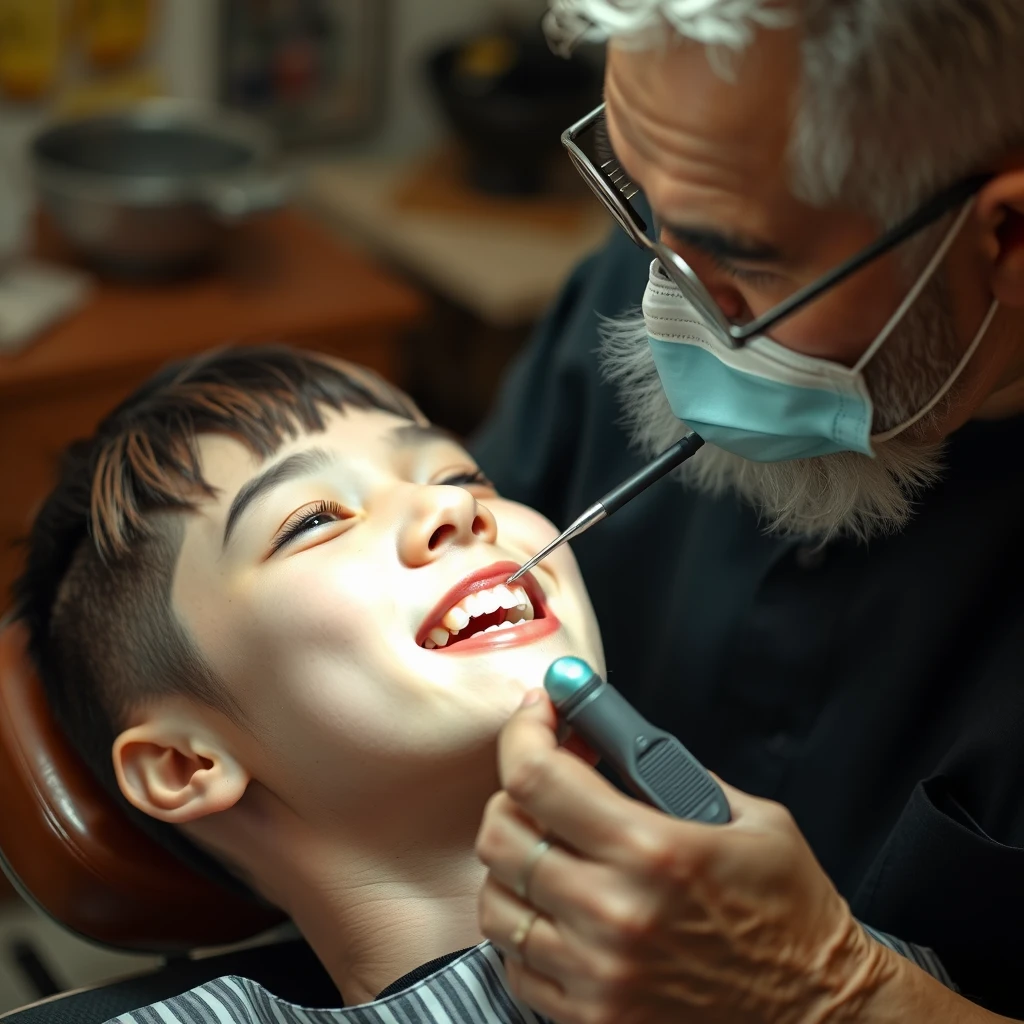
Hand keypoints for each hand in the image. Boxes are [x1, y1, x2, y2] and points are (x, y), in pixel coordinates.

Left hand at [475, 691, 895, 1023]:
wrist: (820, 1013)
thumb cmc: (790, 912)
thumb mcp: (751, 819)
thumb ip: (669, 774)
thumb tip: (605, 731)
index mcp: (654, 851)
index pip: (537, 777)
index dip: (523, 733)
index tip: (537, 715)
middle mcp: (613, 913)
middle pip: (499, 834)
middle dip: (514, 793)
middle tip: (547, 783)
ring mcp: (596, 972)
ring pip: (494, 901)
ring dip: (513, 862)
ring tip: (551, 847)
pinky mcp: (592, 1017)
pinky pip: (514, 961)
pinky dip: (524, 925)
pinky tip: (558, 906)